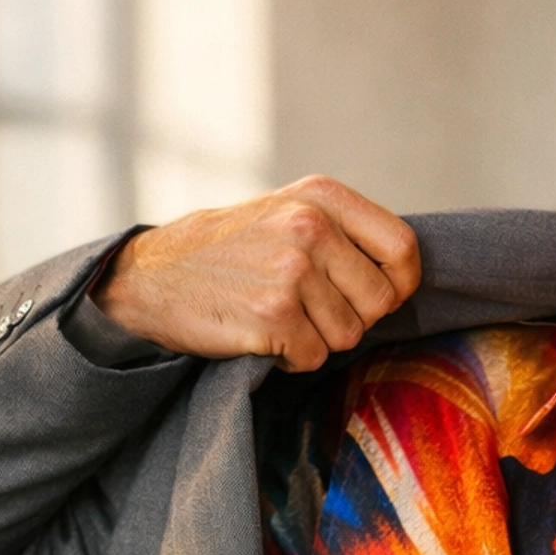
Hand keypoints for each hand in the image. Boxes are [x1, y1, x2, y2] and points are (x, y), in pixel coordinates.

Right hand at [92, 176, 421, 370]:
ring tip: (277, 315)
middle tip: (309, 308)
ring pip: (348, 335)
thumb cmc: (229, 250)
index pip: (402, 248)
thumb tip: (404, 274)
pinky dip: (291, 357)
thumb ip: (342, 230)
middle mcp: (310, 227)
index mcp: (321, 197)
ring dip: (317, 338)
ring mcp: (291, 271)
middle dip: (352, 318)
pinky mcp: (272, 315)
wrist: (151, 276)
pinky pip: (313, 357)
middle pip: (379, 301)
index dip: (399, 284)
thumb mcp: (287, 211)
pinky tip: (260, 332)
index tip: (377, 297)